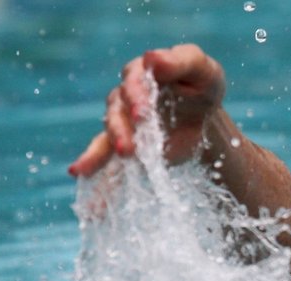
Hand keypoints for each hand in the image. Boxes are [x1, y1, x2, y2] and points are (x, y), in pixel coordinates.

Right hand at [68, 44, 225, 177]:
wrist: (203, 116)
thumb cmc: (201, 86)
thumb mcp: (202, 70)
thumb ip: (181, 60)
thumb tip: (152, 58)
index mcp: (142, 75)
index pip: (133, 83)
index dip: (137, 98)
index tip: (143, 114)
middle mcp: (124, 100)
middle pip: (116, 113)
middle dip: (121, 130)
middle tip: (130, 148)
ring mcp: (123, 128)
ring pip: (107, 140)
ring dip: (100, 156)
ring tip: (88, 170)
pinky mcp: (129, 153)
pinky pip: (110, 171)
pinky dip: (101, 190)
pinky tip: (91, 212)